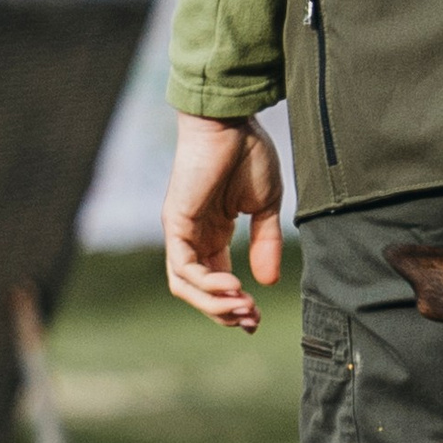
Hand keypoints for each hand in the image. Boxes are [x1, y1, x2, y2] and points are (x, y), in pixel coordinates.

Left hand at [163, 113, 285, 330]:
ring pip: (186, 286)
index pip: (216, 281)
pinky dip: (206, 284)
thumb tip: (267, 282)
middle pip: (198, 291)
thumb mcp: (265, 207)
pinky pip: (183, 267)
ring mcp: (181, 231)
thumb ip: (265, 244)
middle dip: (225, 312)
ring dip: (215, 305)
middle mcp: (193, 236)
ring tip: (244, 308)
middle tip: (252, 321)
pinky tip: (233, 287)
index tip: (257, 320)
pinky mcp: (175, 223)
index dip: (234, 305)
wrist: (232, 121)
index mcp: (213, 233)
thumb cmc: (248, 153)